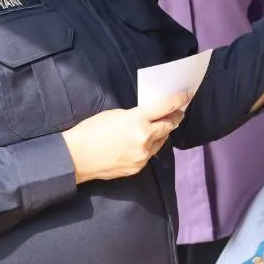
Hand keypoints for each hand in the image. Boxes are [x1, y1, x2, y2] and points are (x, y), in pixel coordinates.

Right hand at [62, 90, 188, 183]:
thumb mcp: (115, 115)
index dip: (179, 100)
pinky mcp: (138, 167)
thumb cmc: (91, 131)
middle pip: (169, 125)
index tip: (186, 96)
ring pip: (161, 141)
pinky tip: (143, 143)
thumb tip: (149, 117)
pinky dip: (149, 146)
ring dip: (162, 133)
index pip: (165, 107)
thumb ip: (136, 115)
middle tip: (178, 112)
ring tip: (160, 126)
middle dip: (175, 117)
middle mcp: (144, 138)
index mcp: (137, 120)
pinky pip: (150, 154)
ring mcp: (142, 155)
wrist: (76, 157)